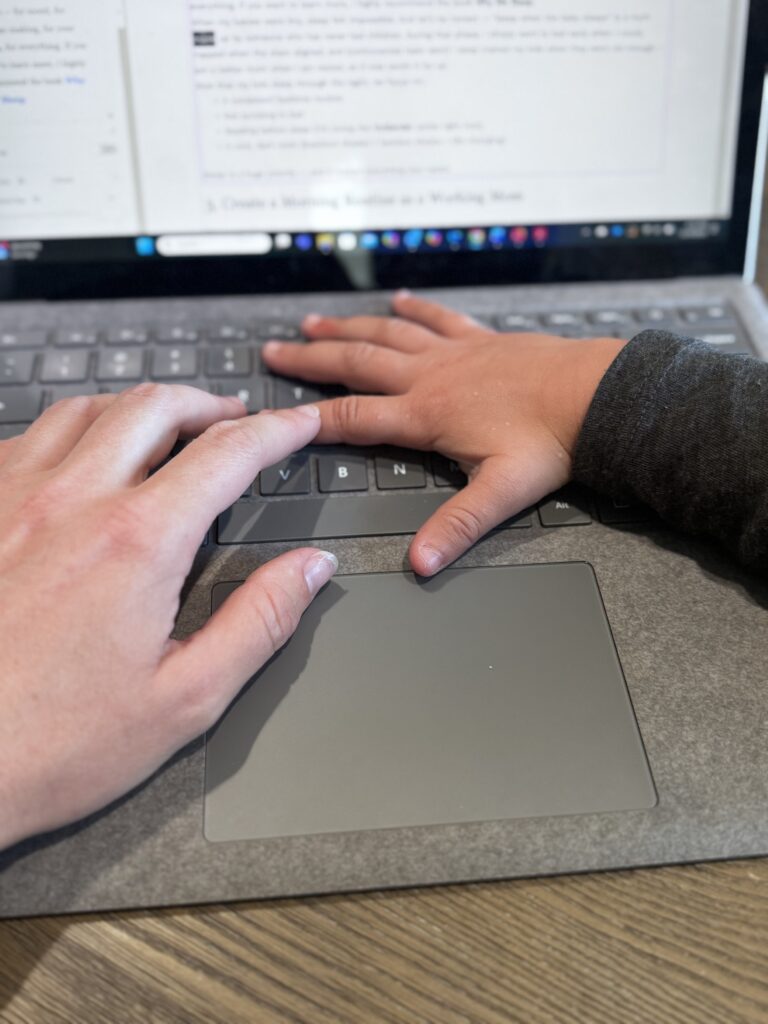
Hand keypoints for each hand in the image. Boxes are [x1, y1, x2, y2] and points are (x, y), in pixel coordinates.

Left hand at [0, 385, 336, 850]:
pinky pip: (24, 439)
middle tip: (233, 418)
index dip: (275, 431)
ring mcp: (10, 500)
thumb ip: (260, 622)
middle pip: (153, 409)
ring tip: (164, 425)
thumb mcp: (185, 698)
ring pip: (84, 410)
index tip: (297, 425)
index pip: (226, 454)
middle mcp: (71, 502)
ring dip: (138, 408)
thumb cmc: (52, 745)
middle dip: (206, 404)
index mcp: (137, 543)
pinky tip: (78, 456)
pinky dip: (69, 431)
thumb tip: (310, 569)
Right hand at [263, 292, 625, 574]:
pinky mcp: (480, 339)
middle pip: (356, 363)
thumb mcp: (500, 493)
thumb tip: (421, 563)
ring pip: (387, 333)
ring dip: (347, 327)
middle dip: (311, 359)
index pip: (352, 418)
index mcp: (427, 415)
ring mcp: (454, 352)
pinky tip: (398, 298)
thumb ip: (457, 526)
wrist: (595, 395)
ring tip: (313, 322)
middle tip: (274, 352)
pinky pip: (437, 318)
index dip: (308, 418)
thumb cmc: (552, 442)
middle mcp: (431, 377)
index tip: (273, 415)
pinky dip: (414, 307)